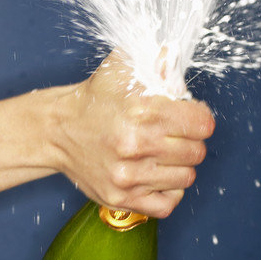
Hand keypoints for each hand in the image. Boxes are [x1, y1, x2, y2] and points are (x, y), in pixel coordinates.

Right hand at [51, 52, 214, 217]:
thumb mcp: (120, 69)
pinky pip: (168, 204)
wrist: (57, 131)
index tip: (189, 117)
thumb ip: (154, 60)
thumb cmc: (93, 102)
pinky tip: (158, 176)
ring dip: (178, 165)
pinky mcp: (120, 198)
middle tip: (172, 135)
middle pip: (197, 152)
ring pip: (186, 177)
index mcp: (143, 112)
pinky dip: (169, 191)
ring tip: (161, 155)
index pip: (202, 124)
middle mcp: (136, 146)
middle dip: (189, 141)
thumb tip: (175, 55)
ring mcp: (128, 177)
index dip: (199, 118)